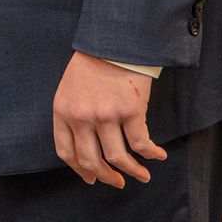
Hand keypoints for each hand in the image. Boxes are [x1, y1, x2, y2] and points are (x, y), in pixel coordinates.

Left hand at [51, 51, 164, 188]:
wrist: (114, 40)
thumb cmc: (93, 63)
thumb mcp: (70, 88)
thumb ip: (73, 116)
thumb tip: (87, 150)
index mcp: (62, 111)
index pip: (66, 152)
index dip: (80, 170)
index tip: (92, 178)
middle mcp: (81, 117)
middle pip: (91, 161)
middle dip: (106, 177)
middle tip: (117, 182)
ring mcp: (106, 116)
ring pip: (118, 158)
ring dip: (133, 171)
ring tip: (142, 176)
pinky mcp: (130, 111)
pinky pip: (141, 144)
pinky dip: (151, 154)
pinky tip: (158, 155)